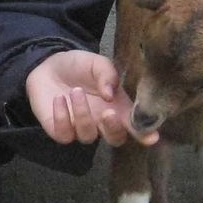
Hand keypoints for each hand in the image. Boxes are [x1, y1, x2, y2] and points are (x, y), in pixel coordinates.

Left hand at [25, 51, 157, 147]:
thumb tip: (110, 94)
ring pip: (88, 136)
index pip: (134, 124)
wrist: (49, 65)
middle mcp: (101, 122)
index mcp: (117, 107)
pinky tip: (59, 99)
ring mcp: (81, 128)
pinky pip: (64, 134)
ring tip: (75, 91)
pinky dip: (62, 117)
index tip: (152, 137)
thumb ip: (107, 74)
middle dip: (114, 129)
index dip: (144, 133)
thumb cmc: (79, 66)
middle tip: (108, 112)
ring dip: (82, 114)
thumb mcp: (97, 63)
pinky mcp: (60, 130)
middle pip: (115, 139)